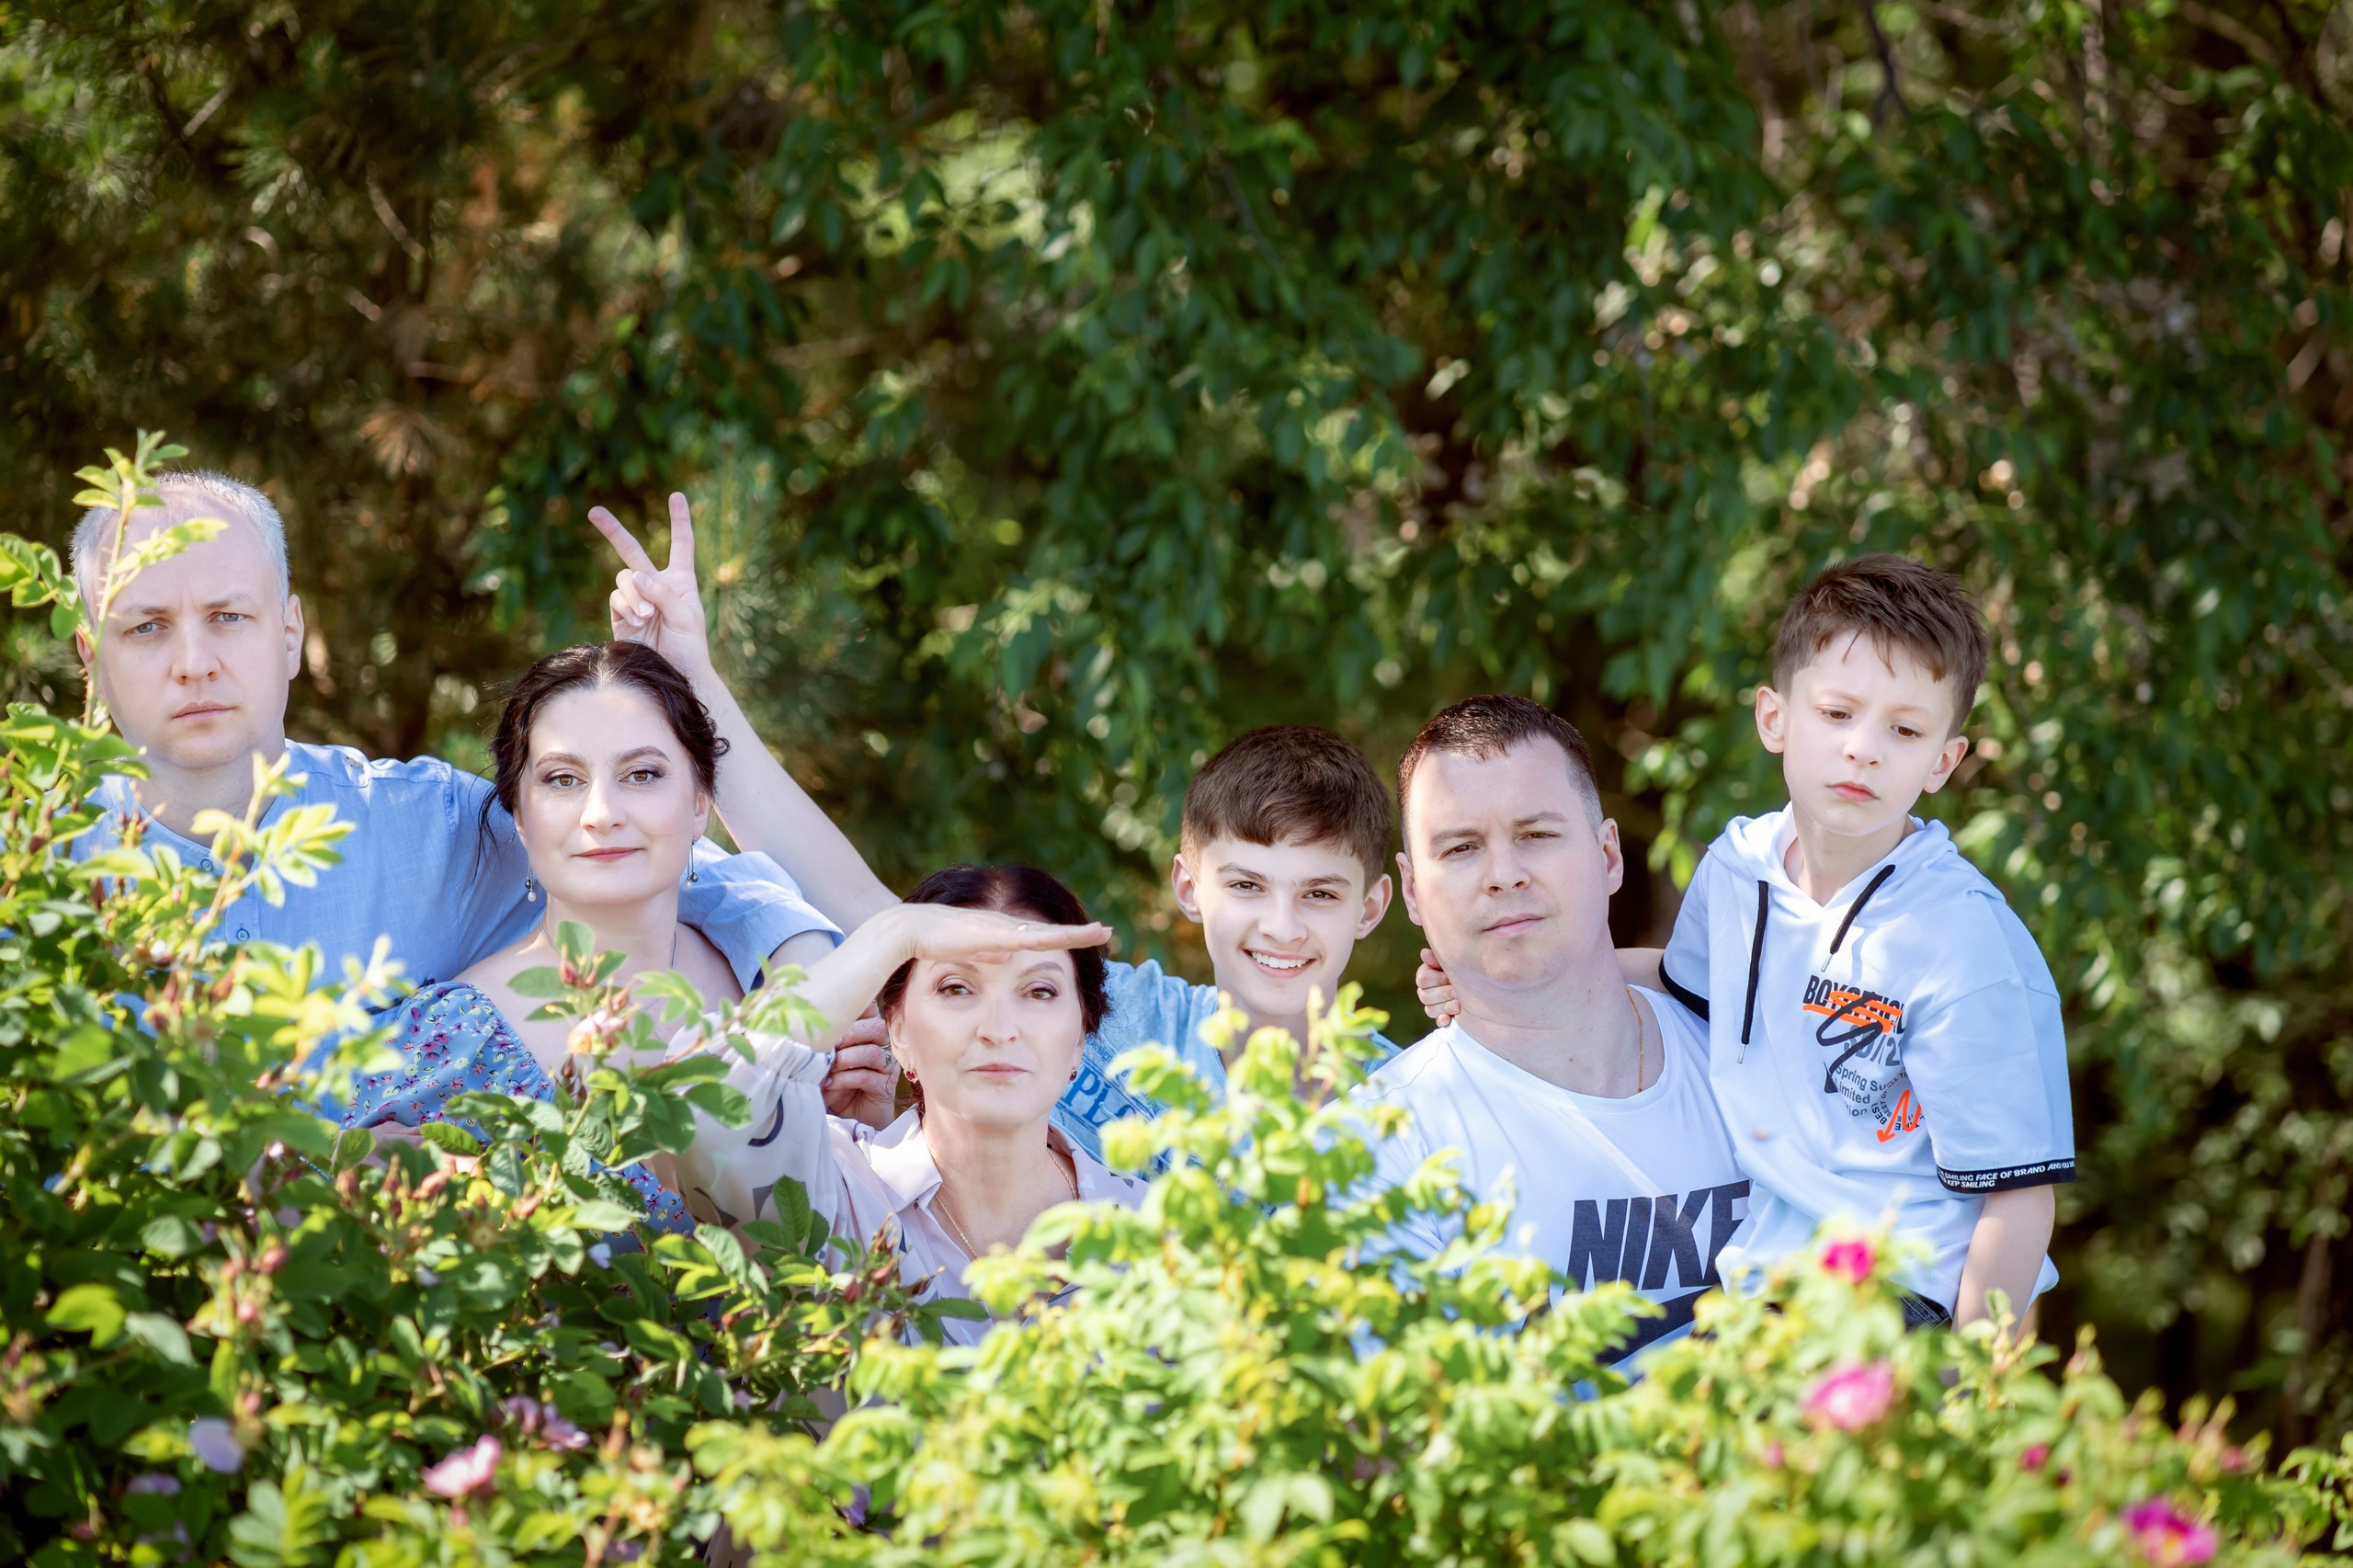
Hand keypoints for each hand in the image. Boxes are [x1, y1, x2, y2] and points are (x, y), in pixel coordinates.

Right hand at [587, 492, 712, 675]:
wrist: (674, 675)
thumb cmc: (689, 647)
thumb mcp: (685, 617)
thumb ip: (663, 593)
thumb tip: (636, 576)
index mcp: (681, 581)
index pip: (681, 544)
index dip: (679, 520)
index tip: (677, 496)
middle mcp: (656, 585)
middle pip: (632, 551)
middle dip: (613, 531)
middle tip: (594, 511)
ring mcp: (636, 599)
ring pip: (624, 579)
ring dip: (634, 594)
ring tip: (647, 616)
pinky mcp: (621, 615)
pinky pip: (617, 599)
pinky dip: (627, 607)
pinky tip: (638, 622)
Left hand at [823, 1010, 898, 1128]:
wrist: (848, 1117)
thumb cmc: (835, 1084)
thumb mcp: (827, 1061)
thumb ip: (825, 1045)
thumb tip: (810, 1034)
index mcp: (867, 1032)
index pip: (870, 1009)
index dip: (858, 1006)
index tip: (836, 1013)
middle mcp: (881, 1045)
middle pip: (876, 1027)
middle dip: (852, 1033)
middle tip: (832, 1044)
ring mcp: (886, 1067)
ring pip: (872, 1052)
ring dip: (846, 1059)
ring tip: (829, 1068)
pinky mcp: (884, 1087)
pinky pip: (867, 1076)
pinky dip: (845, 1079)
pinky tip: (830, 1084)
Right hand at [888, 903, 1112, 967]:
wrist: (911, 929)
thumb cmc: (932, 942)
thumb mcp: (967, 954)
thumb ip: (986, 955)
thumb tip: (1005, 961)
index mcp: (1001, 934)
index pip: (1039, 937)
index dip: (1062, 938)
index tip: (1086, 940)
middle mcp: (1006, 927)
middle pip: (1050, 931)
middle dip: (1079, 932)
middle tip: (1107, 932)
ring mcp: (1002, 928)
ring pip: (1047, 932)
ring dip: (1075, 934)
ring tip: (1102, 932)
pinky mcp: (995, 934)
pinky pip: (1030, 938)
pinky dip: (1052, 938)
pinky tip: (1070, 937)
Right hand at [1416, 946, 1460, 1023]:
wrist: (1479, 983)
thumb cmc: (1463, 968)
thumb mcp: (1451, 962)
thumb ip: (1438, 958)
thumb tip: (1424, 953)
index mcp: (1426, 975)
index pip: (1423, 980)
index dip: (1437, 979)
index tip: (1450, 978)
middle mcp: (1426, 991)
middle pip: (1425, 996)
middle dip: (1443, 994)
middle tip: (1458, 992)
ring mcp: (1433, 1006)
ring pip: (1430, 1010)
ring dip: (1445, 1007)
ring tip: (1459, 1004)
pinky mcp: (1443, 1018)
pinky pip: (1438, 1021)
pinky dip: (1442, 1020)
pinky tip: (1448, 1019)